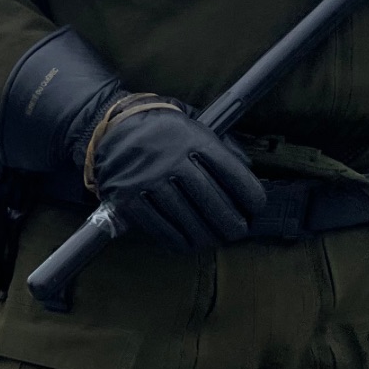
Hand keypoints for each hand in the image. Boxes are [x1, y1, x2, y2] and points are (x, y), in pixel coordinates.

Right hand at [84, 98, 265, 251]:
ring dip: (206, 237)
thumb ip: (225, 149)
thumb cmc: (165, 130)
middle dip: (231, 224)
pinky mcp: (128, 196)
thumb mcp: (198, 126)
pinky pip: (159, 226)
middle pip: (213, 203)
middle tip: (236, 232)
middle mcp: (172, 159)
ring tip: (213, 240)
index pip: (234, 176)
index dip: (251, 198)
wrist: (113, 125)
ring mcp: (148, 179)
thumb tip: (249, 179)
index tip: (255, 210)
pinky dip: (176, 240)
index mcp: (195, 140)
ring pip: (188, 219)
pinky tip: (186, 244)